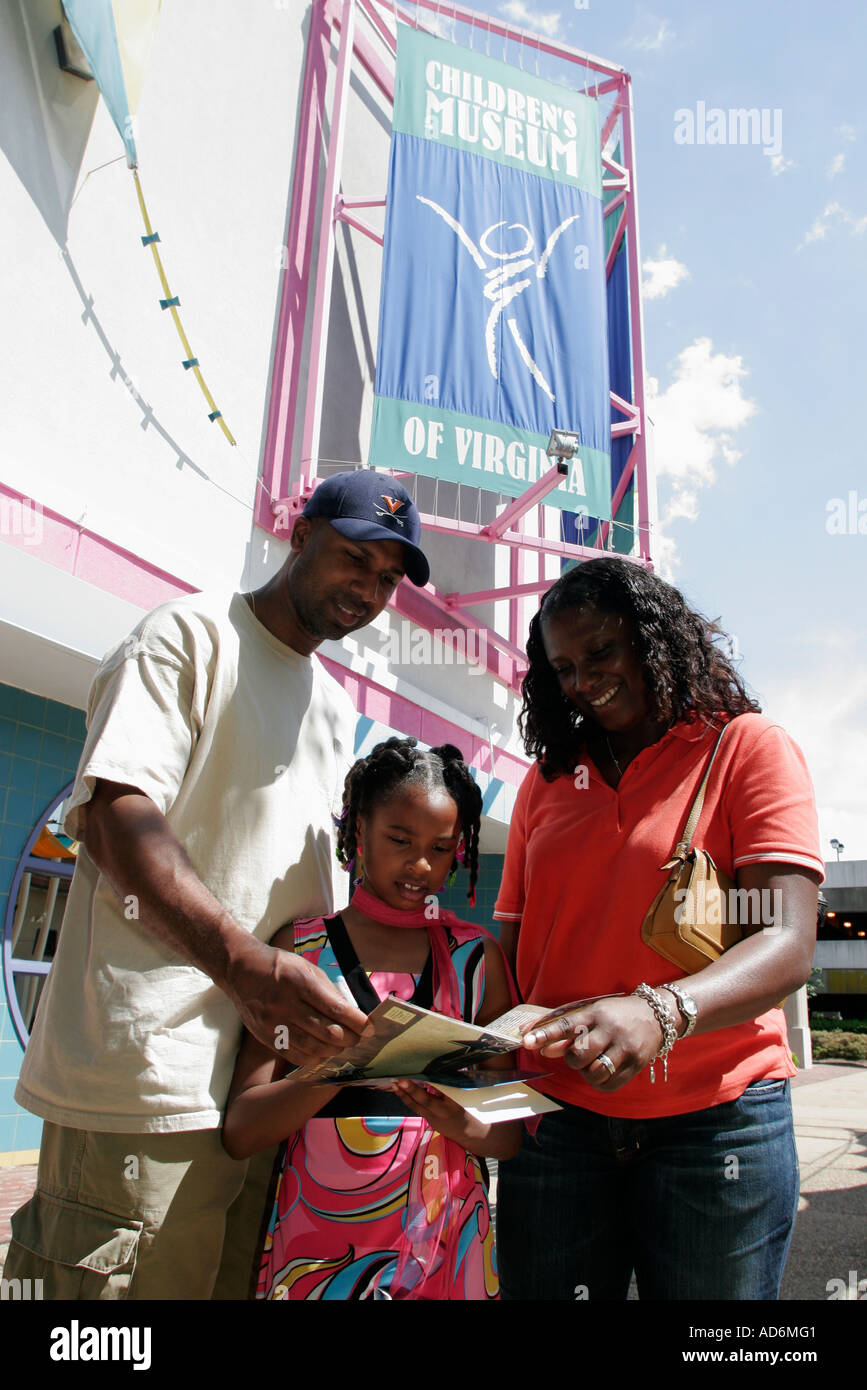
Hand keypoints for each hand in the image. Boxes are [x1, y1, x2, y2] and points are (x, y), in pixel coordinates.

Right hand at [225, 936, 367, 1063]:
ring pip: (312, 1047)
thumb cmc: (279, 966)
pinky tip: (324, 1054)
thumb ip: (328, 990)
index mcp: (299, 981)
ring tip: (344, 1047)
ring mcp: (273, 1022)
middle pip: (325, 1031)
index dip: (356, 1021)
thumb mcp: (306, 967)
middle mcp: (285, 1003)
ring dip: (333, 1050)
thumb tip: (351, 1013)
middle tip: (359, 1039)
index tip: (369, 1028)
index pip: (334, 1007)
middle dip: (349, 1038)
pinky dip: (314, 1058)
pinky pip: (294, 1055)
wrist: (240, 970)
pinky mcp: (265, 1036)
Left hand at [391, 1079, 488, 1149]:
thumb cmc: (468, 1112)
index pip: (426, 1099)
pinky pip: (417, 1108)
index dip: (414, 1090)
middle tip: (394, 1080)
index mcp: (445, 1109)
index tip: (404, 1080)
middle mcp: (435, 1115)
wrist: (469, 1134)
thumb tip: (434, 1072)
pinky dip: (409, 1099)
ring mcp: (430, 1119)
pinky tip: (402, 1090)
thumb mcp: (461, 1099)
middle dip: (404, 1092)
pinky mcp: (428, 1120)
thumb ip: (447, 1088)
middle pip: (416, 1104)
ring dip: (403, 1095)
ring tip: (393, 1083)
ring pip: (414, 1107)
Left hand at [522, 995, 665, 1090]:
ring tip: (591, 1063)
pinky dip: (599, 1082)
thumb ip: (566, 1030)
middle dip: (572, 1059)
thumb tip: (542, 1047)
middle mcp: (611, 1029)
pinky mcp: (636, 1065)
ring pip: (594, 1072)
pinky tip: (602, 1071)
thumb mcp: (592, 1013)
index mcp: (597, 1013)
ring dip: (586, 1072)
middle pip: (579, 1053)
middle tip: (577, 1055)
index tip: (526, 1041)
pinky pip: (609, 1085)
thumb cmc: (615, 1014)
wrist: (656, 1015)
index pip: (566, 1024)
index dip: (544, 1034)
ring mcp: (626, 1048)